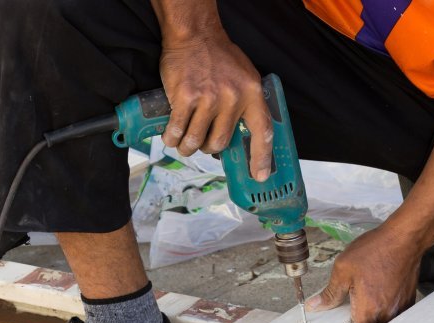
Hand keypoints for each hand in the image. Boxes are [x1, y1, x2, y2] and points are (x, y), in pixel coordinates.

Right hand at [158, 31, 271, 179]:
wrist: (195, 34)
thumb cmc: (220, 57)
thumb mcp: (246, 77)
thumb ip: (247, 103)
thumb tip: (244, 134)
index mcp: (252, 94)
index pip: (262, 133)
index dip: (261, 158)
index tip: (260, 176)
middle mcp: (233, 99)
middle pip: (221, 143)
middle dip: (209, 149)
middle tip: (202, 143)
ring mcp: (209, 99)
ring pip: (197, 141)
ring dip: (187, 147)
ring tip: (183, 144)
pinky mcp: (185, 98)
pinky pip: (177, 130)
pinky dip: (172, 138)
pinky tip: (171, 137)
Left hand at [306, 221, 426, 322]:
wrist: (404, 238)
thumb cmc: (375, 250)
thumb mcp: (344, 269)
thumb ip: (330, 293)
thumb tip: (315, 306)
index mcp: (368, 310)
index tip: (341, 320)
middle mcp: (386, 314)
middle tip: (354, 308)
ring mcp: (400, 308)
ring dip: (376, 318)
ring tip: (369, 300)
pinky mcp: (409, 300)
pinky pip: (396, 313)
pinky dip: (388, 309)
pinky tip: (382, 294)